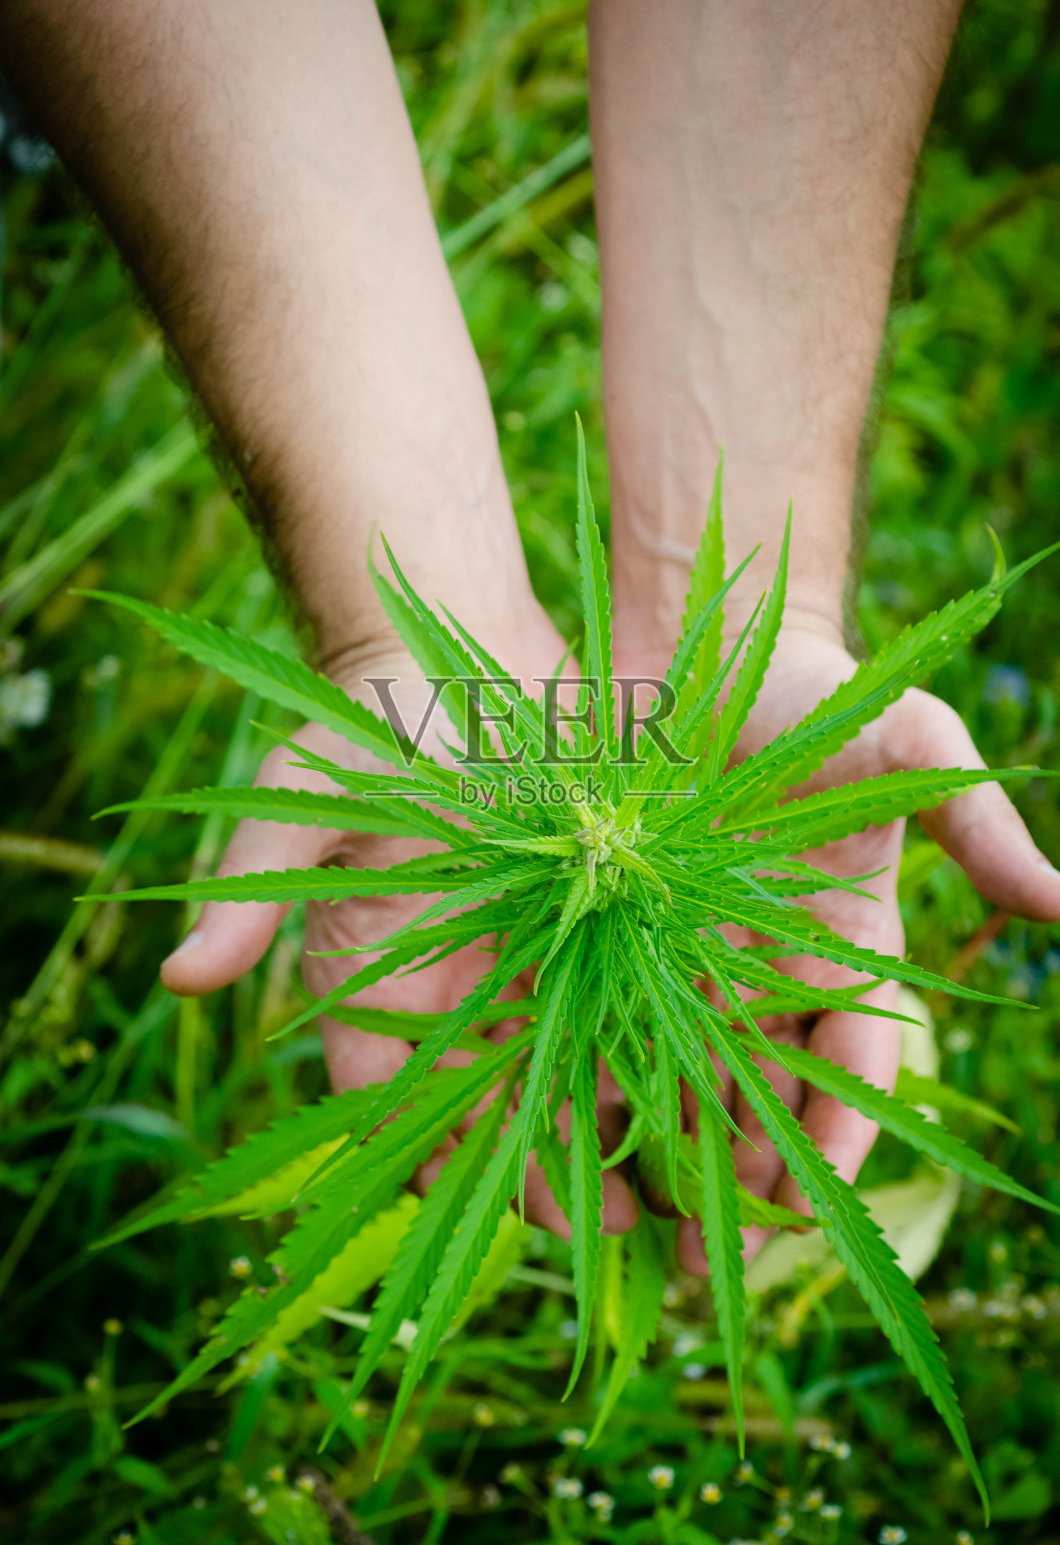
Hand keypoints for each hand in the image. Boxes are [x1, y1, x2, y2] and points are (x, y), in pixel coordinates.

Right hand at [160, 641, 639, 1239]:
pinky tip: (707, 1089)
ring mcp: (526, 948)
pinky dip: (657, 1043)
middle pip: (495, 1098)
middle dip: (543, 1167)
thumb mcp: (305, 796)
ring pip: (568, 1063)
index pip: (393, 1093)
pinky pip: (626, 993)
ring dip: (611, 1125)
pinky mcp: (591, 912)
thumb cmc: (368, 722)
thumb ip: (253, 887)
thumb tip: (176, 978)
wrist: (454, 646)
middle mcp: (453, 977)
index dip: (432, 1158)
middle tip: (610, 1230)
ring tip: (670, 1187)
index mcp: (377, 970)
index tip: (483, 1212)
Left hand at [617, 624, 1059, 1276]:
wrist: (710, 640)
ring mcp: (691, 950)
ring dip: (673, 1148)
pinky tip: (572, 1127)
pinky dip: (598, 1076)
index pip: (856, 1057)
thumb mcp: (910, 740)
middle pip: (768, 1089)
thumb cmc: (819, 691)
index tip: (813, 1197)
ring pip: (687, 1075)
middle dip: (749, 1169)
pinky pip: (607, 1016)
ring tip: (641, 1217)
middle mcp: (771, 964)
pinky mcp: (615, 927)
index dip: (841, 1127)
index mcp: (846, 943)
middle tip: (713, 1244)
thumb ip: (979, 824)